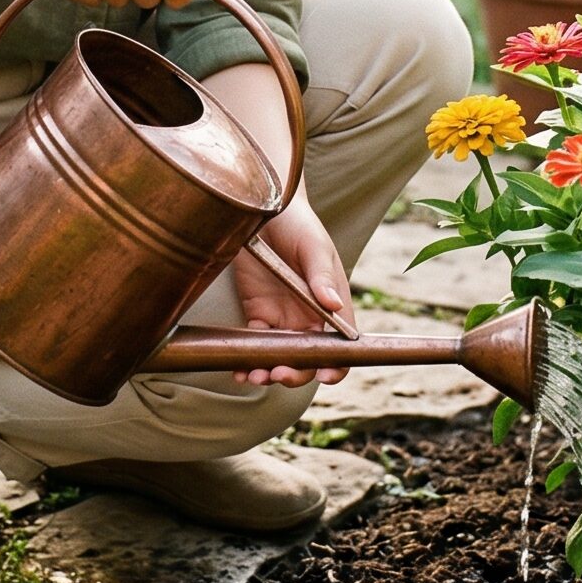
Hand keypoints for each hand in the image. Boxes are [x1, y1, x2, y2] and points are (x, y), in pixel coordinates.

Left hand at [230, 197, 352, 387]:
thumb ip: (322, 276)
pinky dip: (248, 359)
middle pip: (309, 357)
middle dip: (297, 372)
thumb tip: (334, 305)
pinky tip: (238, 369)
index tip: (325, 374)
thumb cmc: (298, 224)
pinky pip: (255, 344)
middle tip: (279, 373)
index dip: (337, 364)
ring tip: (255, 375)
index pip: (342, 342)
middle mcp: (310, 315)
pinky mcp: (258, 312)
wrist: (263, 207)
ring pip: (281, 356)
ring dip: (270, 370)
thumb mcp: (313, 246)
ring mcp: (283, 316)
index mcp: (332, 302)